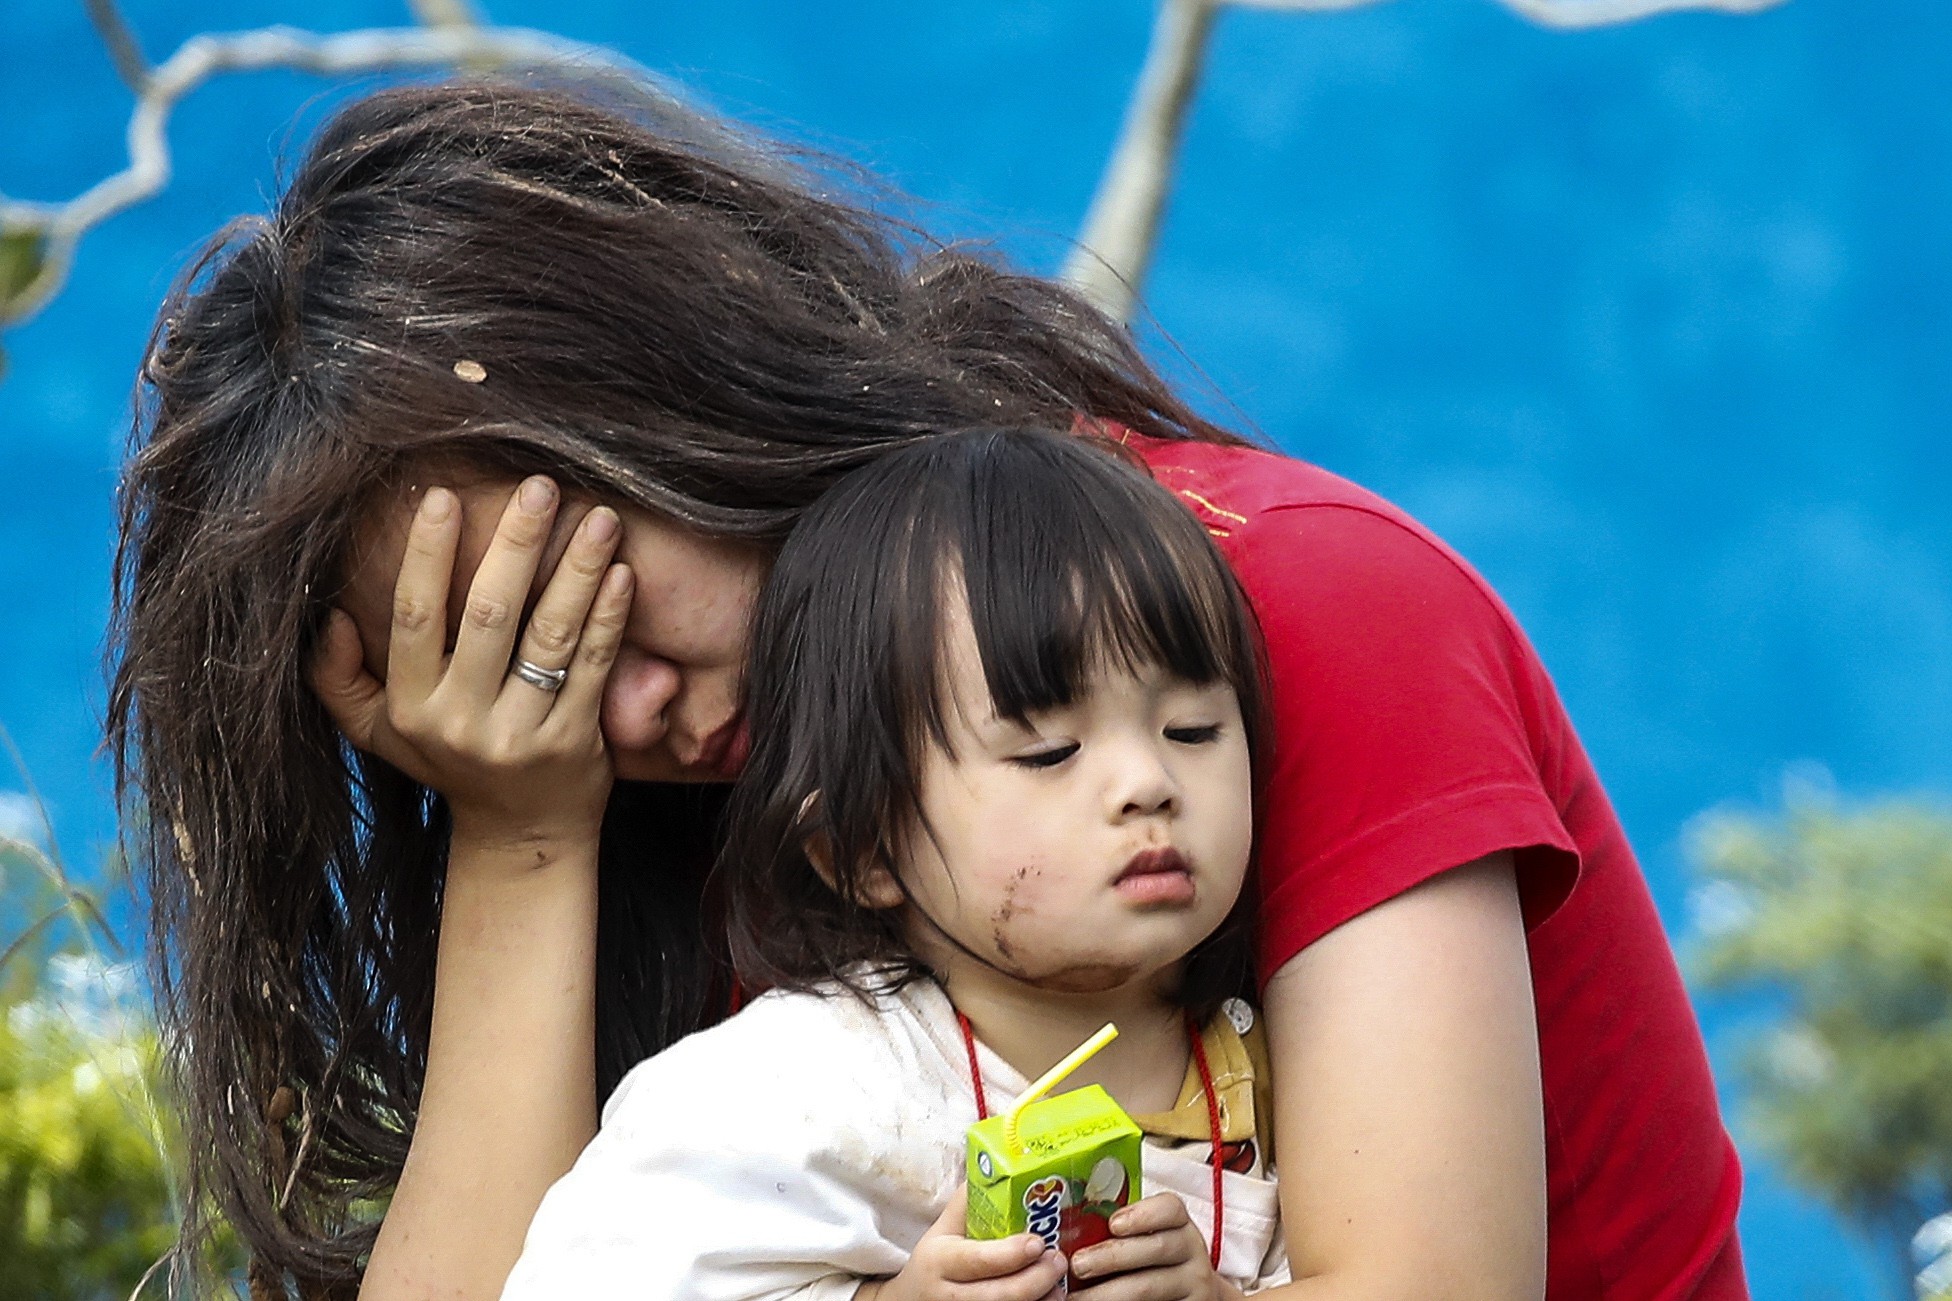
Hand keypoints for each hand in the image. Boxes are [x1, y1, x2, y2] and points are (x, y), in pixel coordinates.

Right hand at [310, 476, 633, 856]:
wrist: (520, 836)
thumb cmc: (447, 764)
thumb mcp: (377, 732)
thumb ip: (338, 676)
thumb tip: (328, 614)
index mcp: (410, 706)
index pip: (416, 615)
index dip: (429, 553)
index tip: (445, 494)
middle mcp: (462, 721)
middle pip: (490, 614)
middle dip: (515, 543)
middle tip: (539, 486)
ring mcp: (521, 734)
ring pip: (550, 637)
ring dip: (576, 571)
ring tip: (598, 518)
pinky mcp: (575, 743)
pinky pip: (593, 667)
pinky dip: (608, 618)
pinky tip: (620, 573)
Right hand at [861, 1187, 1067, 1300]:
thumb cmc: (934, 1263)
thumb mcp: (941, 1231)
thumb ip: (967, 1203)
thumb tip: (996, 1163)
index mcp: (941, 1261)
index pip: (977, 1260)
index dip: (1010, 1255)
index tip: (1037, 1242)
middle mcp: (951, 1295)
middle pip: (1000, 1296)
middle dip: (1036, 1279)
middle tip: (1058, 1259)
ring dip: (1042, 1300)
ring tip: (1060, 1283)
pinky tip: (1048, 1299)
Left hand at [1069, 1194, 1239, 1300]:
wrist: (1190, 1296)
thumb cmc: (1153, 1261)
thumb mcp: (1148, 1240)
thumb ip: (1120, 1234)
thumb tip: (1065, 1236)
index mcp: (1179, 1225)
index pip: (1171, 1209)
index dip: (1143, 1214)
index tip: (1113, 1224)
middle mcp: (1192, 1251)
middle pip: (1157, 1248)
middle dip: (1112, 1256)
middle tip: (1077, 1265)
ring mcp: (1193, 1284)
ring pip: (1150, 1286)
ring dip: (1109, 1293)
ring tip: (1077, 1298)